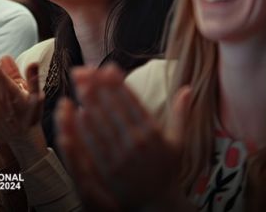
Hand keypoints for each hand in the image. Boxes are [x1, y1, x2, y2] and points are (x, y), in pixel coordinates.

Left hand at [56, 66, 190, 210]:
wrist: (158, 204)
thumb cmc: (167, 170)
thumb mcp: (178, 142)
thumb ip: (181, 114)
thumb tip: (188, 88)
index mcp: (153, 132)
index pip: (132, 101)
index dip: (118, 83)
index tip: (108, 67)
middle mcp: (137, 142)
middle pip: (113, 107)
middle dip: (97, 86)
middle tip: (84, 69)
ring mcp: (121, 155)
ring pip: (101, 122)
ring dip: (88, 100)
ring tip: (78, 83)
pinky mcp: (108, 168)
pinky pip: (94, 143)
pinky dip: (85, 127)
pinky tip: (76, 112)